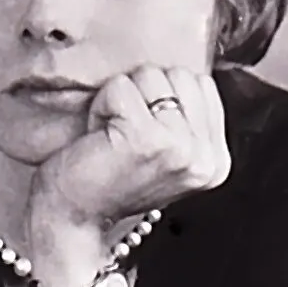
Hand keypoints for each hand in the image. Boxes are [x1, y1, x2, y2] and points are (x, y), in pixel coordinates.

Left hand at [31, 65, 231, 231]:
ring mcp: (180, 148)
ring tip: (112, 138)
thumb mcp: (163, 151)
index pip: (201, 84)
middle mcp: (206, 158)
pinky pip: (120, 87)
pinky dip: (100, 106)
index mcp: (216, 161)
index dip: (162, 97)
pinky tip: (98, 137)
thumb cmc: (108, 179)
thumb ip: (185, 118)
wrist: (71, 219)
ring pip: (150, 76)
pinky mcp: (148, 138)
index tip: (142, 136)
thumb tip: (182, 67)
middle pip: (179, 75)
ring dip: (121, 101)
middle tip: (124, 136)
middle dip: (142, 95)